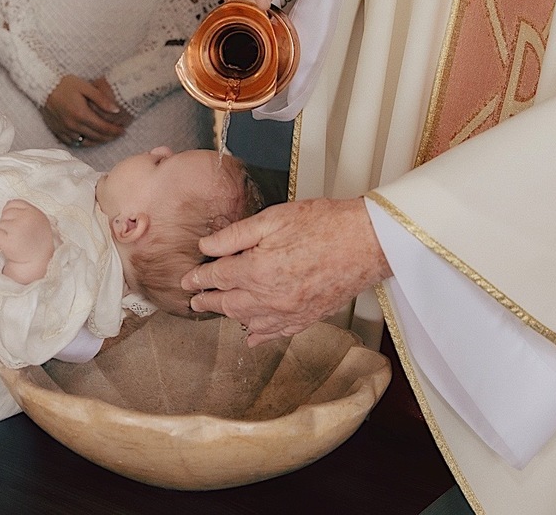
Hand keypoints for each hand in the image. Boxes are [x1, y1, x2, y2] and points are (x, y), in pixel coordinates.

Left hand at [0, 199, 54, 283]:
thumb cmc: (36, 246)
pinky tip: (6, 248)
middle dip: (7, 225)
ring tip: (14, 244)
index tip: (18, 228)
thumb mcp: (38, 223)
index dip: (11, 216)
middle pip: (4, 214)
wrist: (38, 267)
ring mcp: (18, 229)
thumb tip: (5, 206)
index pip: (13, 203)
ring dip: (3, 235)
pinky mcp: (9, 241)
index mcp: (36, 213)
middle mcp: (28, 218)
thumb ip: (25, 213)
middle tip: (17, 238)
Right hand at [42, 75, 127, 146]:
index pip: (103, 128)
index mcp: (81, 114)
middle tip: (118, 134)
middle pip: (96, 137)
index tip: (123, 130)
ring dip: (98, 141)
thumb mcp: (85, 87)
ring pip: (86, 142)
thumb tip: (116, 110)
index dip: (115, 131)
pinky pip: (74, 143)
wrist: (42, 87)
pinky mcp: (58, 132)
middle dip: (110, 137)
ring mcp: (65, 130)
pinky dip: (84, 142)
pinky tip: (90, 138)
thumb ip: (101, 99)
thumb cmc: (65, 84)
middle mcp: (73, 125)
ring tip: (107, 137)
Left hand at [181, 197, 391, 346]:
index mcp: (256, 270)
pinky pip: (277, 332)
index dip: (198, 278)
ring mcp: (289, 311)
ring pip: (249, 321)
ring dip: (229, 317)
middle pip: (228, 304)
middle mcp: (269, 297)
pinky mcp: (308, 317)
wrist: (367, 241)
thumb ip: (235, 235)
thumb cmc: (325, 224)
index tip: (188, 280)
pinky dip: (260, 335)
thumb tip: (206, 246)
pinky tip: (252, 336)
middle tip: (194, 301)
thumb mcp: (273, 218)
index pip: (217, 277)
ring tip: (216, 313)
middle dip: (207, 301)